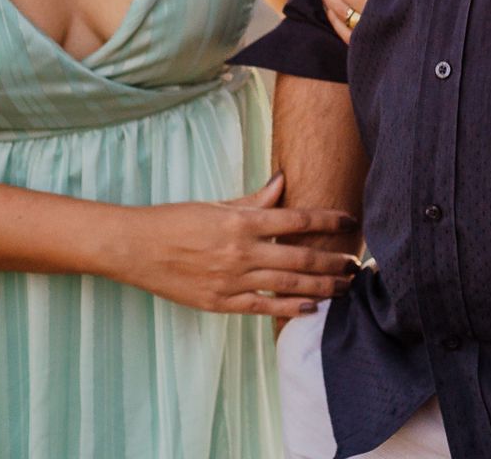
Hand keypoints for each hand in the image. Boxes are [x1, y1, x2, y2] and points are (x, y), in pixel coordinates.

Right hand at [112, 172, 358, 320]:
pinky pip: (263, 307)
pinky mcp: (220, 303)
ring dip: (320, 287)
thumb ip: (254, 199)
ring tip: (343, 288)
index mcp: (241, 221)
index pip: (296, 218)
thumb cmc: (176, 220)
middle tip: (354, 264)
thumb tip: (284, 181)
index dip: (328, 219)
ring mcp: (231, 279)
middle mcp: (240, 251)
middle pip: (300, 256)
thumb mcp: (217, 204)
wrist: (136, 248)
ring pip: (287, 285)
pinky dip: (289, 308)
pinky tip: (311, 308)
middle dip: (332, 261)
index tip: (350, 220)